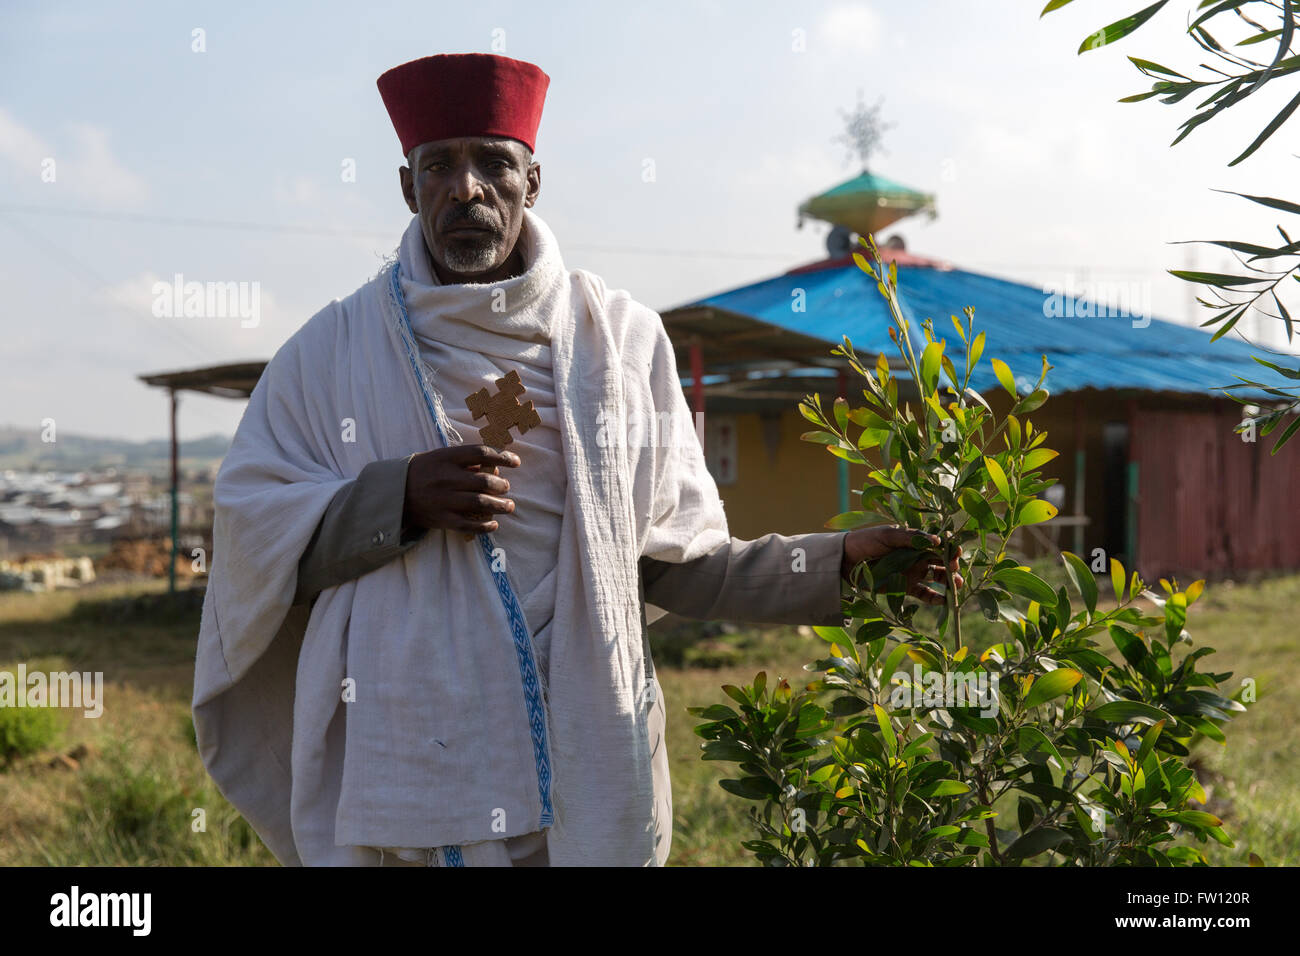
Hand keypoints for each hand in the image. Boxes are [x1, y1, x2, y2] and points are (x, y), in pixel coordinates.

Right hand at [402, 444, 519, 534]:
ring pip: (480, 503)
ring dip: (500, 505)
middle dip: (502, 486)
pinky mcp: (442, 519)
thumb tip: (494, 467)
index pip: (481, 453)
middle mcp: (447, 478)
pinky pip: (468, 525)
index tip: (515, 462)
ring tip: (509, 506)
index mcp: (446, 458)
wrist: (395, 493)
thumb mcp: (440, 457)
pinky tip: (494, 524)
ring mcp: (444, 500)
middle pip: (484, 481)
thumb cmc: (423, 472)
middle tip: (506, 488)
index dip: (502, 457)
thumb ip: (465, 461)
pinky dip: (484, 526)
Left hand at [841, 525, 962, 604]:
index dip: (950, 546)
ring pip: (938, 577)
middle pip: (942, 560)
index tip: (956, 549)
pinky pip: (925, 594)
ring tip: (957, 586)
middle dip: (953, 564)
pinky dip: (936, 598)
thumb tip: (937, 541)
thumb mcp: (888, 535)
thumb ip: (911, 538)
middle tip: (955, 568)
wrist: (845, 561)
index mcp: (914, 541)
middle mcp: (917, 556)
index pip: (938, 542)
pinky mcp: (906, 588)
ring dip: (950, 581)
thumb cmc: (866, 541)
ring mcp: (913, 572)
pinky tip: (944, 601)